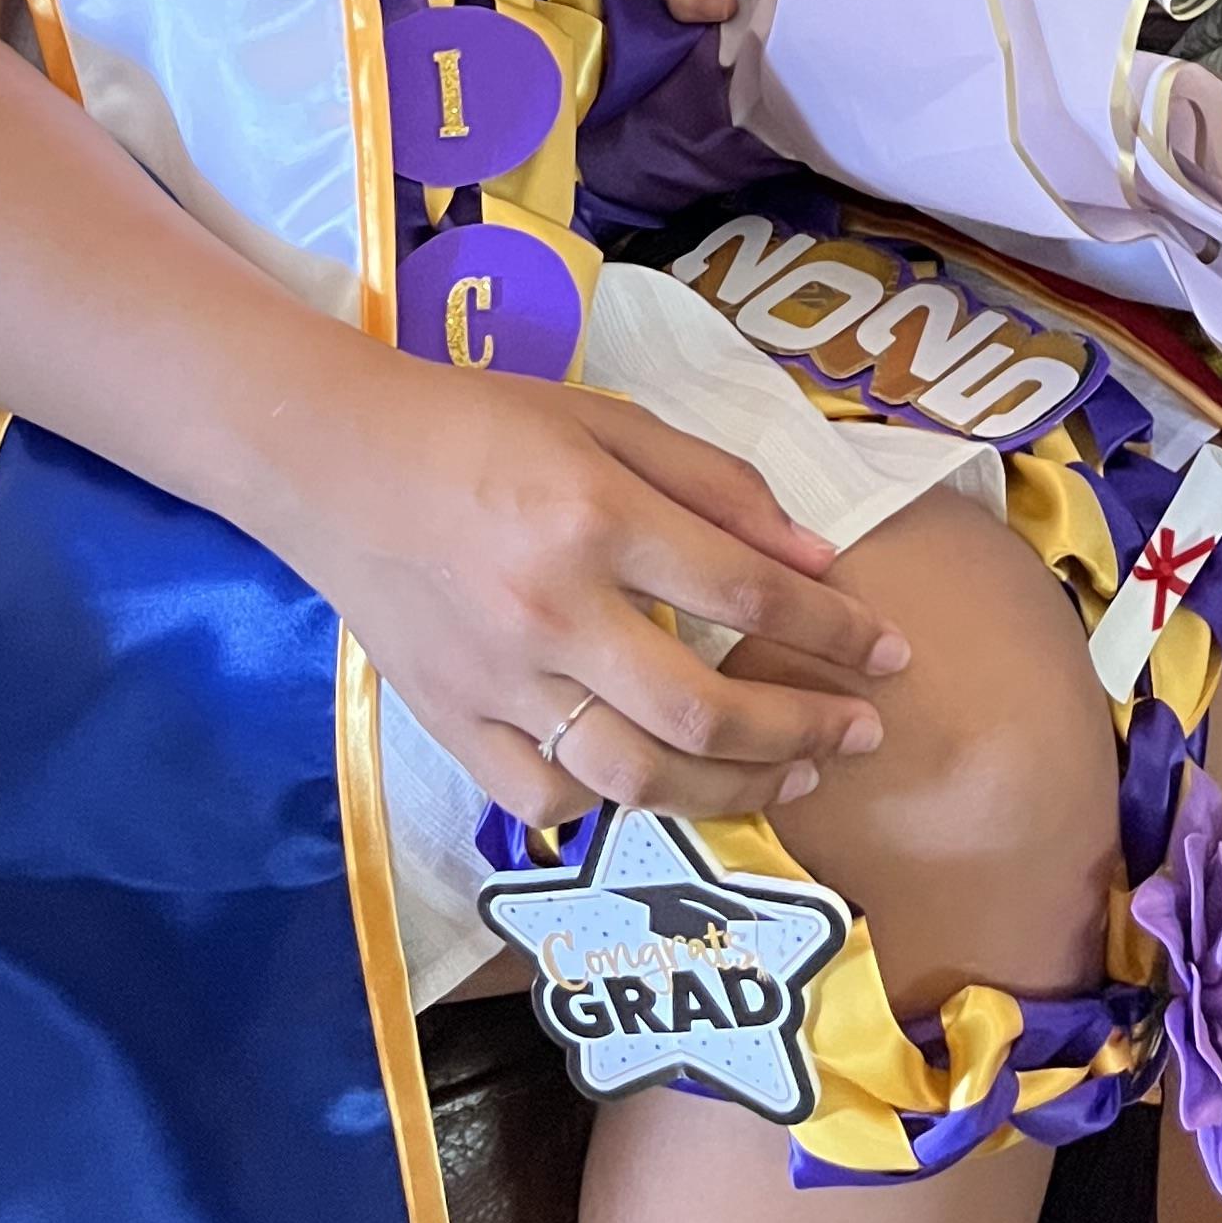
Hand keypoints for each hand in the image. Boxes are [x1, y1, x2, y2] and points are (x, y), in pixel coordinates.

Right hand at [276, 341, 913, 828]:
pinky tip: (658, 781)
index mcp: (594, 517)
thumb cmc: (482, 423)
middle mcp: (550, 611)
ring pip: (633, 775)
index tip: (890, 653)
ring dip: (731, 788)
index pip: (745, 591)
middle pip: (702, 706)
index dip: (832, 630)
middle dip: (802, 729)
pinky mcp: (450, 722)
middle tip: (865, 734)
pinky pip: (546, 798)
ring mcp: (496, 680)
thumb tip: (817, 556)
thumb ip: (715, 485)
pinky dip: (610, 803)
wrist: (331, 459)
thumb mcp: (608, 418)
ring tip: (793, 777)